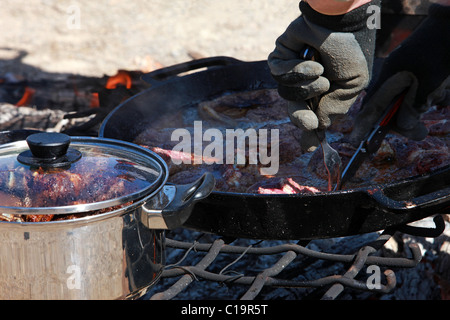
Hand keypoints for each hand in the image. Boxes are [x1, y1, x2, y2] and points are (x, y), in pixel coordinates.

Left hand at [268, 1, 377, 151]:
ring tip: (321, 75)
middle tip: (309, 123)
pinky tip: (313, 65)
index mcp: (323, 92)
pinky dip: (297, 72)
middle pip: (294, 110)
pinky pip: (279, 74)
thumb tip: (319, 126)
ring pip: (286, 93)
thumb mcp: (353, 84)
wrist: (342, 21)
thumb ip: (336, 107)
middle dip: (301, 119)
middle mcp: (305, 84)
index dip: (309, 133)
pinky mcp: (280, 56)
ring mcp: (292, 71)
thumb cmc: (351, 50)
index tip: (309, 147)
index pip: (312, 117)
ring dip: (306, 88)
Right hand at [350, 4, 449, 144]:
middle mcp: (391, 79)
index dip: (362, 127)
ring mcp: (404, 75)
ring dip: (423, 106)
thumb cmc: (439, 50)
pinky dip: (431, 96)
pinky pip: (418, 93)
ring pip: (407, 102)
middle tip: (422, 133)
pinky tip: (443, 90)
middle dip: (406, 122)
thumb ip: (414, 106)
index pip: (369, 109)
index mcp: (387, 80)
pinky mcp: (416, 73)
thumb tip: (404, 126)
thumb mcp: (429, 82)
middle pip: (389, 110)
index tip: (355, 143)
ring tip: (441, 95)